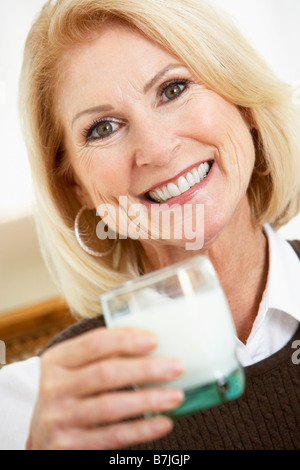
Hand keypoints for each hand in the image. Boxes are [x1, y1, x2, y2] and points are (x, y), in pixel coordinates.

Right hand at [26, 327, 183, 449]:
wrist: (41, 434)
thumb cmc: (70, 391)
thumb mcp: (73, 367)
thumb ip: (102, 354)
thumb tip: (153, 343)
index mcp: (57, 360)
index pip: (94, 344)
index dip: (125, 340)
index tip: (155, 340)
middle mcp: (54, 387)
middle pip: (105, 373)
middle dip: (145, 369)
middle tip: (177, 367)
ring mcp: (60, 418)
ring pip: (110, 406)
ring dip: (148, 400)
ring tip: (176, 395)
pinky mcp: (70, 445)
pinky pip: (112, 437)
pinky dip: (141, 429)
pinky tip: (164, 422)